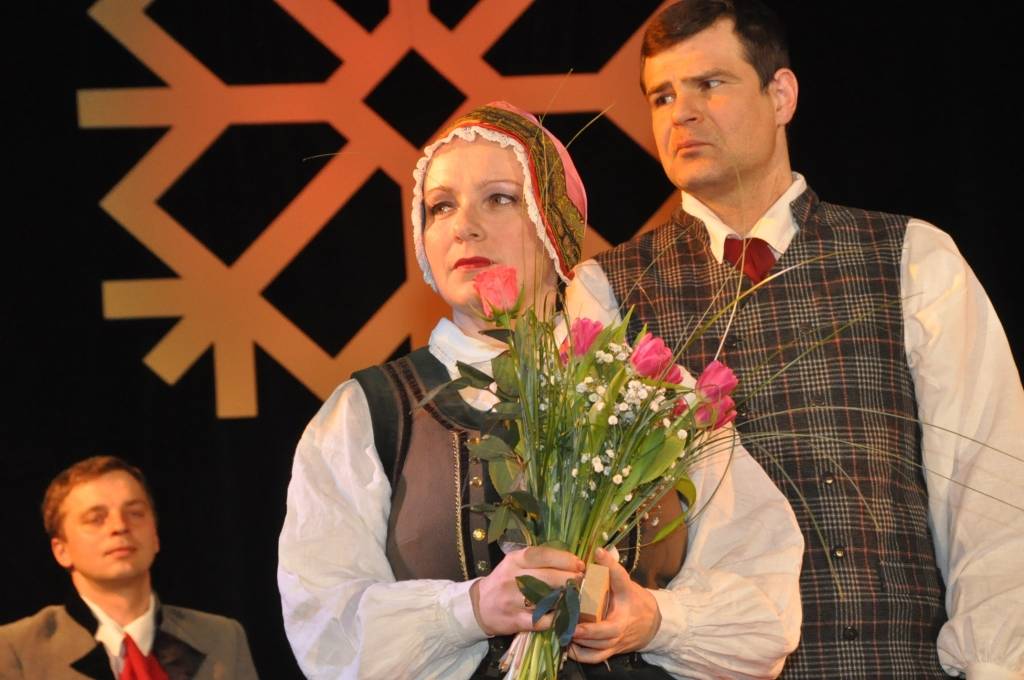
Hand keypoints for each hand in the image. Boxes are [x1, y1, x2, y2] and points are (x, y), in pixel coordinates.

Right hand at [470, 546, 584, 636]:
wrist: (480, 606)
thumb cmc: (505, 581)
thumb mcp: (516, 564)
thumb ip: (539, 561)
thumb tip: (572, 561)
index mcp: (514, 560)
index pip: (542, 555)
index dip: (564, 559)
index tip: (579, 564)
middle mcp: (512, 578)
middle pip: (547, 577)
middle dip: (570, 579)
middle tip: (582, 582)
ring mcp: (513, 600)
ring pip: (546, 599)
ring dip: (566, 598)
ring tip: (577, 597)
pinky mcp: (515, 621)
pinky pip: (541, 620)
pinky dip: (556, 618)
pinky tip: (565, 615)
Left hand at [569, 547, 661, 662]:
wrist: (654, 624)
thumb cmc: (635, 601)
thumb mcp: (626, 584)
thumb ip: (612, 570)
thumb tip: (598, 551)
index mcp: (627, 600)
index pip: (621, 580)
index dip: (611, 567)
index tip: (598, 552)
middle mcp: (622, 625)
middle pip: (605, 632)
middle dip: (587, 630)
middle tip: (569, 623)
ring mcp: (616, 641)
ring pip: (597, 647)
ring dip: (580, 642)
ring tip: (563, 631)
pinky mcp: (611, 651)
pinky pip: (595, 658)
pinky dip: (581, 654)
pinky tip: (568, 645)